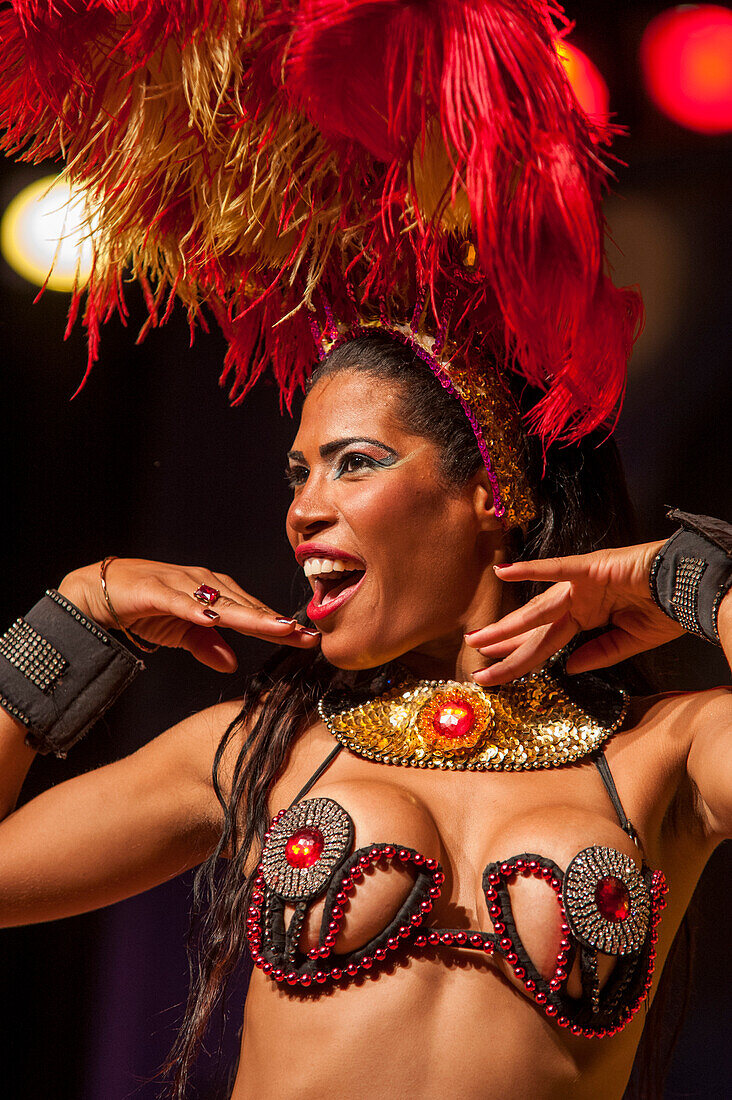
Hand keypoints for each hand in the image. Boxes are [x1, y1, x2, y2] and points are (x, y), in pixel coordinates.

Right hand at [58, 559, 318, 672]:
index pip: (253, 612)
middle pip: (245, 605)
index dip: (279, 626)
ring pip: (220, 601)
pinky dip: (195, 609)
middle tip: (304, 635)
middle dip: (275, 621)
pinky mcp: (154, 589)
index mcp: (215, 594)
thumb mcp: (181, 633)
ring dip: (248, 614)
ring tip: (275, 628)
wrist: (99, 591)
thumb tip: (232, 665)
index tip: (308, 640)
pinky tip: (212, 618)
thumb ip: (207, 646)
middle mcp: (203, 584)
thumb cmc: (145, 607)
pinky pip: (178, 600)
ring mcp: (180, 584)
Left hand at [465, 541, 683, 685]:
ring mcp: (581, 585)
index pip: (543, 641)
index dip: (516, 656)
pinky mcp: (591, 569)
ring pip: (537, 610)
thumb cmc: (668, 609)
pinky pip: (557, 569)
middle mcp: (577, 602)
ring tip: (478, 638)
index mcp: (586, 618)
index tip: (491, 669)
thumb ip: (599, 654)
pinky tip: (505, 572)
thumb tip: (567, 669)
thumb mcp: (631, 642)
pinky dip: (531, 570)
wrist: (692, 587)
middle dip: (502, 645)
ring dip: (507, 626)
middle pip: (533, 629)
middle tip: (471, 655)